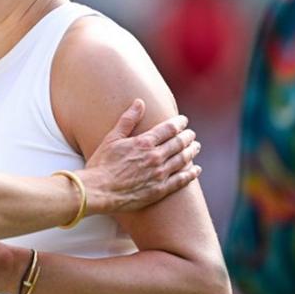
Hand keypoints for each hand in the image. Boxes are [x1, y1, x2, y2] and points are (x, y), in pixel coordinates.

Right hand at [81, 99, 200, 214]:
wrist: (98, 191)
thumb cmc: (101, 164)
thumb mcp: (111, 138)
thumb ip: (128, 120)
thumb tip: (139, 102)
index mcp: (144, 143)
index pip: (168, 129)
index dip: (179, 123)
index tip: (184, 120)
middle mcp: (155, 157)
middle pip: (179, 143)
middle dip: (187, 137)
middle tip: (192, 134)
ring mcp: (159, 174)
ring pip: (183, 160)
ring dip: (191, 152)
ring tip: (196, 147)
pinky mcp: (160, 190)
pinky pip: (181, 180)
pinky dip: (191, 173)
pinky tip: (196, 169)